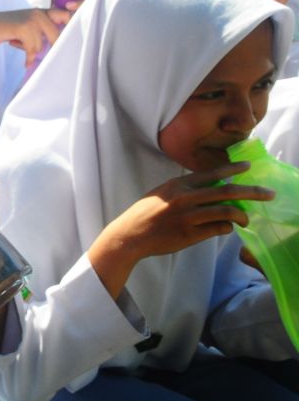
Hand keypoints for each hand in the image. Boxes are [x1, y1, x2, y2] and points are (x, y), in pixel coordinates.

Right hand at [0, 7, 72, 70]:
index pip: (66, 16)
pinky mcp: (24, 27)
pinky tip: (25, 61)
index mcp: (42, 11)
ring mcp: (32, 19)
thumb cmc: (7, 29)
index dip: (69, 29)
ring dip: (33, 52)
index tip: (67, 43)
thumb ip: (43, 30)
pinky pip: (33, 48)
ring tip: (22, 49)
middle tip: (42, 56)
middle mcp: (39, 13)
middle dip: (50, 48)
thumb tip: (59, 44)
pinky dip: (28, 57)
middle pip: (58, 35)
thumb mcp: (28, 27)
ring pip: (43, 44)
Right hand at [88, 162, 272, 298]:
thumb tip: (211, 190)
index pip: (212, 174)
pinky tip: (227, 228)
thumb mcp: (163, 193)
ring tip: (247, 218)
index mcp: (179, 185)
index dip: (232, 169)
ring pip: (227, 211)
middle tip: (269, 194)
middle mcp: (186, 198)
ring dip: (242, 215)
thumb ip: (185, 189)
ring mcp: (189, 216)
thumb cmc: (146, 213)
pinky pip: (218, 228)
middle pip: (227, 192)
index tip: (248, 166)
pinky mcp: (191, 233)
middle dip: (252, 192)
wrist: (131, 234)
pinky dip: (227, 227)